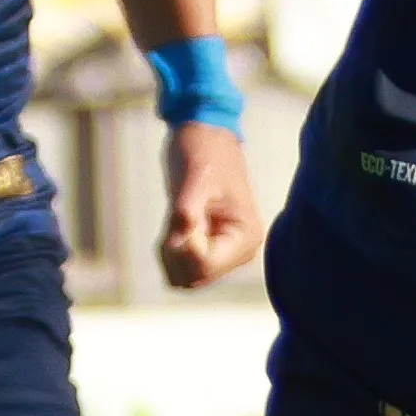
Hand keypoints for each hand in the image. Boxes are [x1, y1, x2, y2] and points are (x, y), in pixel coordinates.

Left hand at [158, 120, 262, 289]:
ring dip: (170, 254)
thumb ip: (186, 212)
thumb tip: (181, 240)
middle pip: (195, 277)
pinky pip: (182, 269)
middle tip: (174, 216)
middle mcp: (239, 251)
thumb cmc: (203, 153)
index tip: (180, 216)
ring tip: (175, 218)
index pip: (206, 265)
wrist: (205, 137)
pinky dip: (169, 254)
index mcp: (245, 236)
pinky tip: (173, 227)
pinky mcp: (210, 250)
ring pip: (185, 278)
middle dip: (175, 253)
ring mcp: (225, 254)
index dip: (182, 247)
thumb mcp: (193, 179)